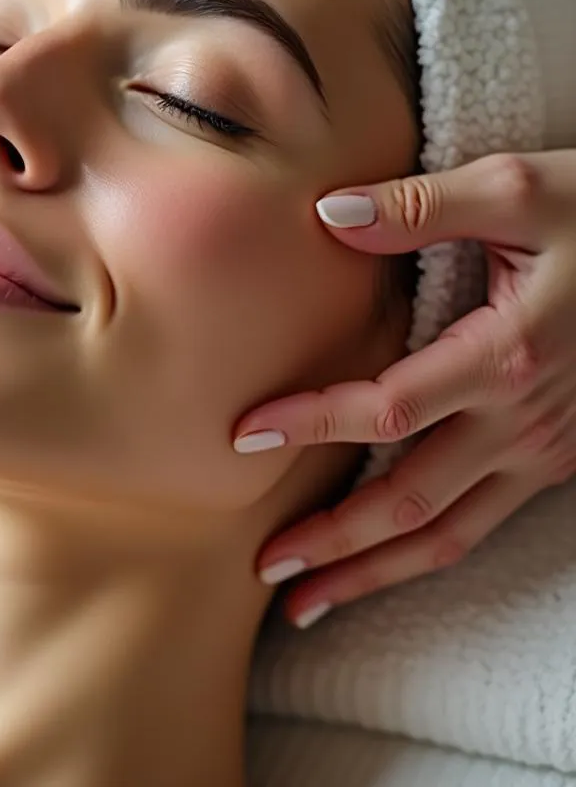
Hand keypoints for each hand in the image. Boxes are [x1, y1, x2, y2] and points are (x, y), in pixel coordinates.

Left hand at [231, 150, 575, 628]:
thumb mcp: (518, 190)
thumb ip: (422, 207)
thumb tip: (328, 214)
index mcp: (504, 358)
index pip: (386, 410)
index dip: (311, 424)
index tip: (245, 436)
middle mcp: (523, 423)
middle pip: (411, 503)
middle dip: (334, 541)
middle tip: (266, 566)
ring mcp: (543, 451)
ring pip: (449, 536)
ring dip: (374, 571)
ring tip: (308, 600)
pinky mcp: (553, 459)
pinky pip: (480, 523)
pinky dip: (423, 550)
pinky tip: (382, 557)